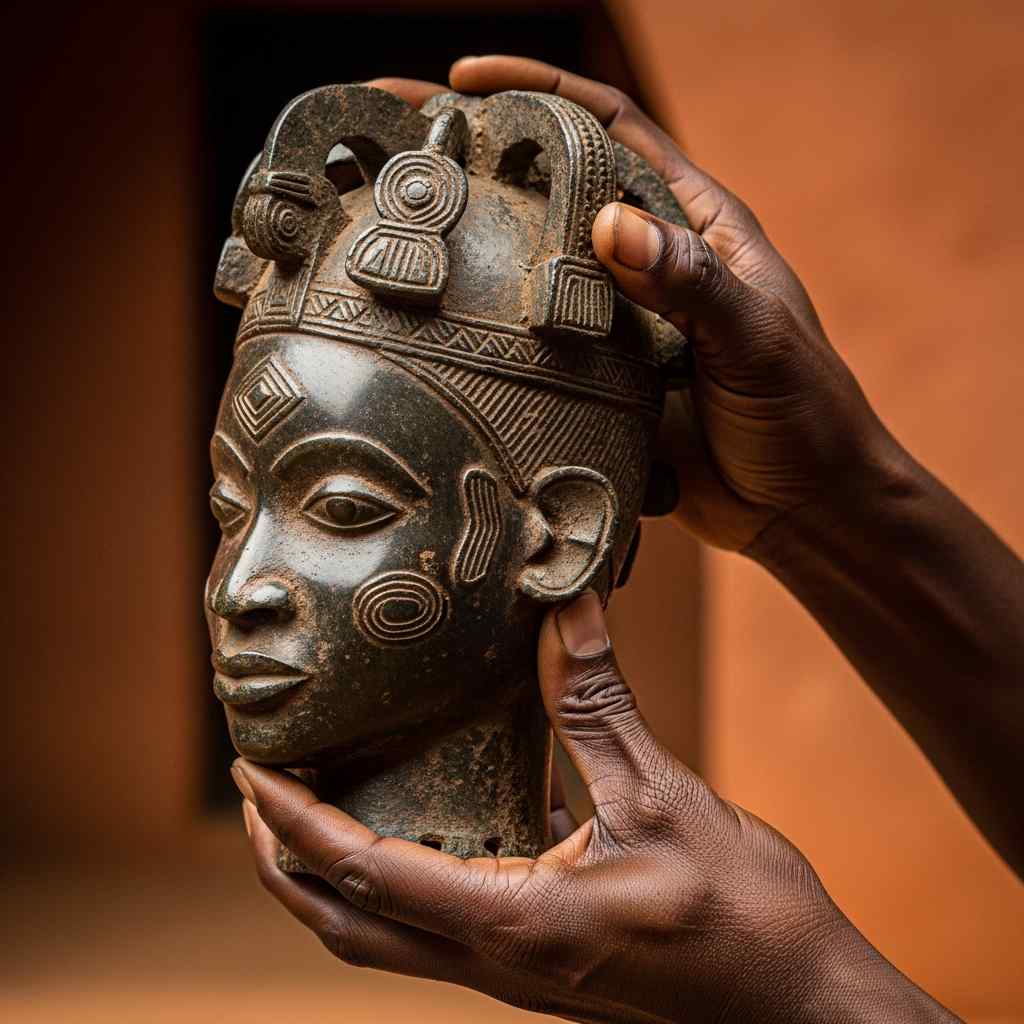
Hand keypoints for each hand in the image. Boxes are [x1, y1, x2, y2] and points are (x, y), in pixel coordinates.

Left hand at [232, 592, 956, 1023]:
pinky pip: (435, 930)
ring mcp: (515, 973)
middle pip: (347, 925)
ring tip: (313, 805)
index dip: (296, 821)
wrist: (804, 1007)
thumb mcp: (665, 795)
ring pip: (383, 937)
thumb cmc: (745, 915)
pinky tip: (422, 823)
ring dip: (332, 877)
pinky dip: (397, 881)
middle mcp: (499, 961)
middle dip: (287, 860)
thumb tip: (565, 606)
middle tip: (261, 788)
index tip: (252, 769)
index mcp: (516, 923)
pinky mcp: (539, 962)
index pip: (365, 873)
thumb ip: (597, 700)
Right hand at [371, 57, 901, 550]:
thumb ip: (691, 282)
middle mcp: (644, 264)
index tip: (466, 80)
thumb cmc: (802, 415)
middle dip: (478, 159)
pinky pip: (531, 348)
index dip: (540, 91)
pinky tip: (434, 329)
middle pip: (551, 191)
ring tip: (392, 226)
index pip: (609, 129)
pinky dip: (486, 335)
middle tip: (396, 145)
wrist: (798, 506)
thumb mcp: (756, 338)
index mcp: (692, 224)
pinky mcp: (593, 383)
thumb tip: (610, 229)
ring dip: (471, 246)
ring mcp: (612, 324)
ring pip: (530, 270)